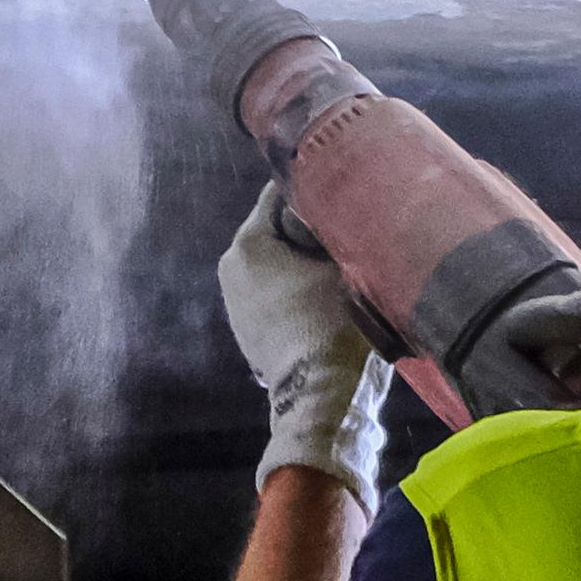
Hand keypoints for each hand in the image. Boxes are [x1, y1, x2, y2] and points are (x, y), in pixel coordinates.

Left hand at [217, 183, 389, 500]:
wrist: (320, 397)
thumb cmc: (333, 323)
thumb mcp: (345, 264)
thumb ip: (339, 228)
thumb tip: (346, 205)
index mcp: (247, 244)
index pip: (278, 193)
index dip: (315, 185)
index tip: (343, 183)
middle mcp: (230, 268)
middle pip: (276, 229)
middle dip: (309, 227)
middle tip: (349, 225)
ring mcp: (235, 303)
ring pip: (277, 263)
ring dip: (304, 260)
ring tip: (343, 262)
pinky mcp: (247, 331)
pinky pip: (275, 293)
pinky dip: (297, 289)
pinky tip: (327, 297)